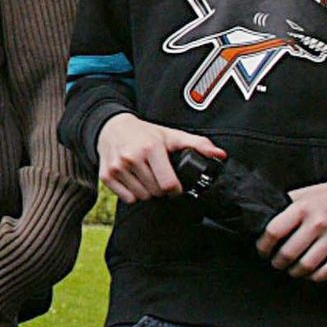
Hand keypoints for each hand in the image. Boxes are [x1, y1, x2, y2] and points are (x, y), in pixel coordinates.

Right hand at [96, 113, 221, 202]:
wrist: (110, 127)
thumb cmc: (144, 133)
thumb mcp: (171, 135)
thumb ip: (198, 145)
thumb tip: (220, 155)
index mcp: (150, 148)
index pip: (169, 185)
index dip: (176, 189)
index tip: (174, 184)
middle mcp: (132, 157)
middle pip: (156, 192)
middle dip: (161, 189)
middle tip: (158, 177)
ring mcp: (117, 167)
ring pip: (142, 197)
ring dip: (148, 192)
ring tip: (146, 177)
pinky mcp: (106, 175)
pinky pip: (127, 199)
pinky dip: (133, 194)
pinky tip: (134, 180)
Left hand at [257, 178, 326, 280]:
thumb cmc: (326, 196)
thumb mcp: (302, 194)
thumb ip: (284, 206)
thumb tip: (262, 219)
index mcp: (302, 208)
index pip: (274, 231)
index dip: (263, 245)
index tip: (262, 250)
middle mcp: (317, 223)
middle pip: (289, 252)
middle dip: (277, 262)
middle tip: (275, 263)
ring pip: (308, 265)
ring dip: (294, 272)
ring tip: (289, 270)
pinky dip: (316, 277)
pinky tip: (309, 275)